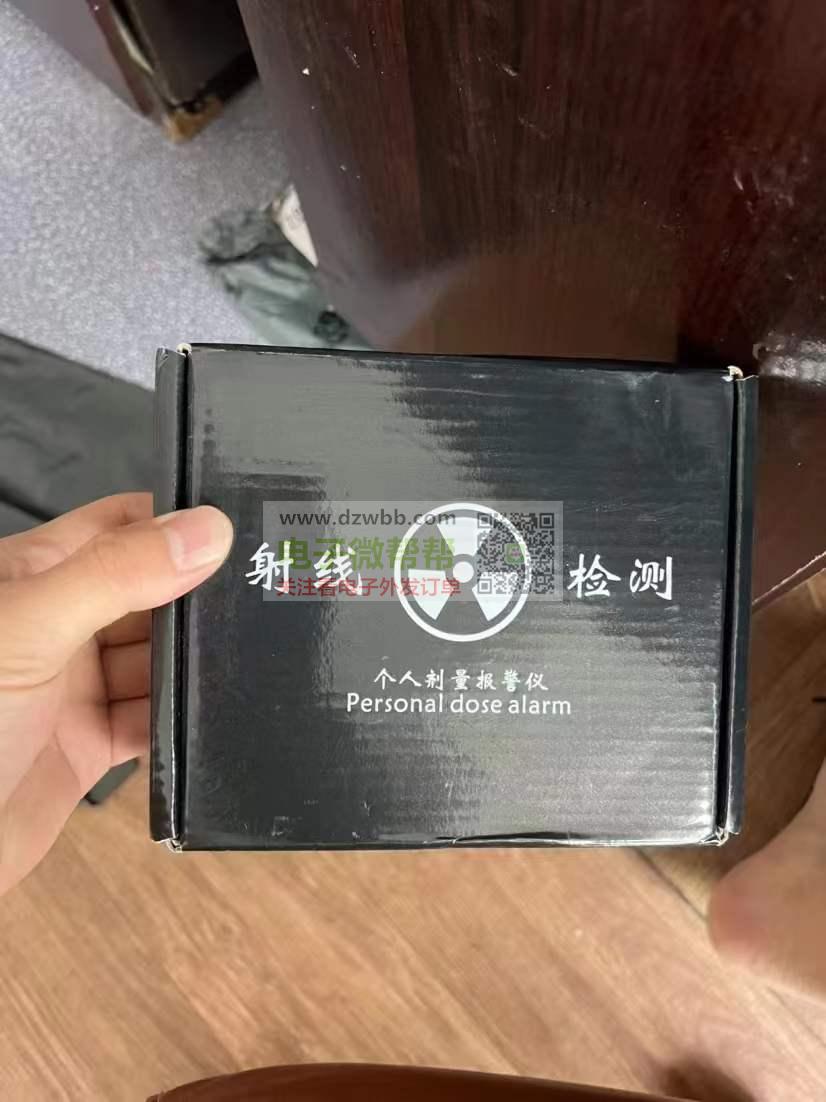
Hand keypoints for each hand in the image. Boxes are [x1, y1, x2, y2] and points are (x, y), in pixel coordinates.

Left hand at [0, 494, 232, 895]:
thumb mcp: (30, 629)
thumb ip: (116, 575)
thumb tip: (204, 530)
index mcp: (30, 578)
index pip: (117, 526)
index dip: (174, 523)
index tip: (239, 526)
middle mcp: (54, 627)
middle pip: (147, 594)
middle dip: (197, 596)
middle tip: (262, 595)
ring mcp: (70, 689)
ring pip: (155, 660)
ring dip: (193, 663)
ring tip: (249, 655)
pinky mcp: (86, 747)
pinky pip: (150, 722)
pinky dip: (181, 721)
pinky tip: (211, 715)